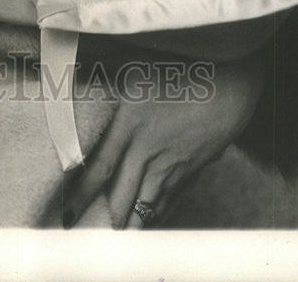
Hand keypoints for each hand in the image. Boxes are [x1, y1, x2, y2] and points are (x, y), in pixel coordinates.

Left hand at [64, 49, 264, 228]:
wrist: (229, 82)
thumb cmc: (181, 66)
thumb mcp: (136, 64)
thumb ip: (105, 69)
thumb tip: (73, 64)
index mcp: (129, 125)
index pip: (99, 169)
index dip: (82, 195)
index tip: (67, 216)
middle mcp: (148, 150)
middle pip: (124, 196)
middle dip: (111, 217)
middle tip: (97, 232)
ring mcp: (173, 163)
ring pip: (149, 203)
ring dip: (136, 220)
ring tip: (124, 233)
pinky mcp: (194, 167)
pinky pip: (173, 197)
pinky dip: (161, 210)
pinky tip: (154, 215)